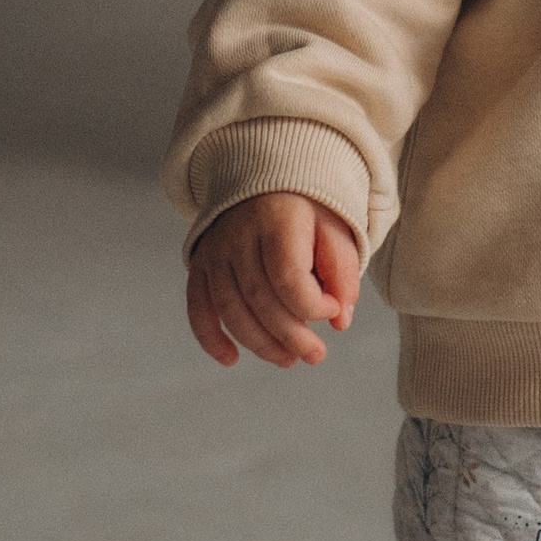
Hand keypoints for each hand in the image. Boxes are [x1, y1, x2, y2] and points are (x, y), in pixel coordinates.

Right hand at [186, 191, 359, 371]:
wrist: (266, 181)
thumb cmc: (308, 212)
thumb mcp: (336, 229)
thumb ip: (342, 274)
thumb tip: (341, 322)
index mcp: (277, 220)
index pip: (288, 277)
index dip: (313, 305)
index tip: (335, 309)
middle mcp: (238, 235)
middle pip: (259, 298)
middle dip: (290, 336)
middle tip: (316, 356)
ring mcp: (214, 251)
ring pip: (229, 309)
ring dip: (259, 344)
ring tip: (288, 359)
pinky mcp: (200, 265)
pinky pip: (197, 307)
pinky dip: (210, 337)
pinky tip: (230, 359)